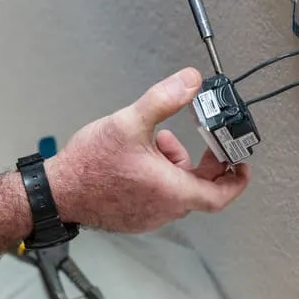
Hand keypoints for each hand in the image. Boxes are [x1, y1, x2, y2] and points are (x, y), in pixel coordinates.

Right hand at [46, 68, 249, 232]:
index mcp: (171, 191)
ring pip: (177, 190)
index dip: (237, 180)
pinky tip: (140, 157)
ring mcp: (148, 216)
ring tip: (157, 141)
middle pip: (199, 187)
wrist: (56, 192)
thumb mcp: (130, 122)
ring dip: (176, 164)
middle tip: (198, 140)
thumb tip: (190, 81)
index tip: (242, 164)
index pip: (220, 194)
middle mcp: (164, 209)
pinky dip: (160, 177)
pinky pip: (159, 197)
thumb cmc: (89, 165)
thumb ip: (164, 99)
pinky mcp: (133, 217)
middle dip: (201, 160)